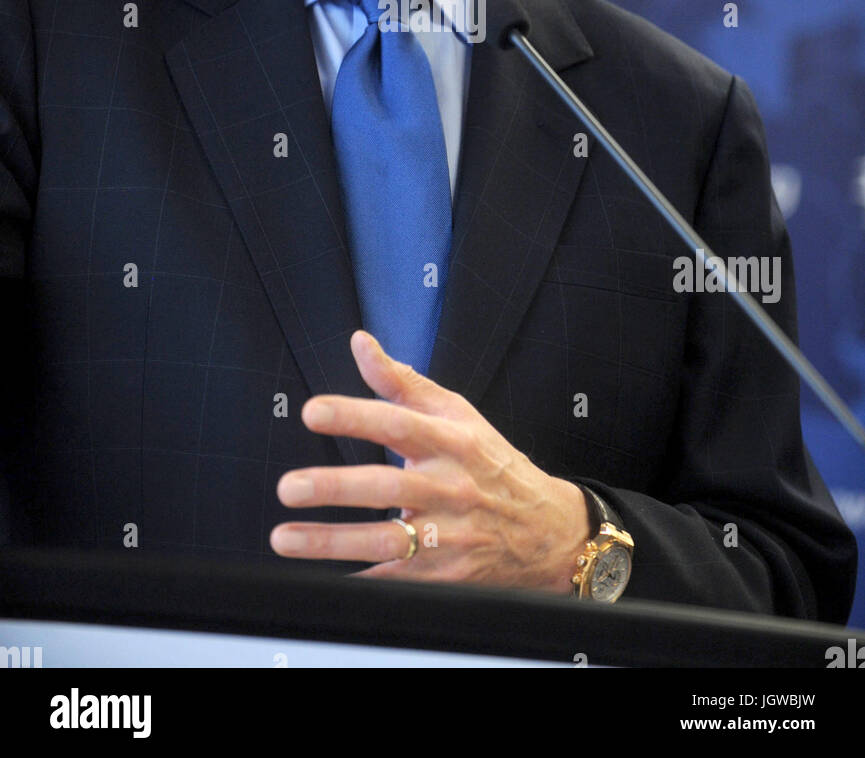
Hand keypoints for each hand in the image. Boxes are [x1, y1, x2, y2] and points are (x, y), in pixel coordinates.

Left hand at [270, 330, 590, 590]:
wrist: (547, 530)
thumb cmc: (492, 464)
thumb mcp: (457, 414)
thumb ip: (403, 382)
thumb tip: (360, 344)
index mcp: (451, 442)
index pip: (399, 423)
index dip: (355, 416)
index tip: (313, 412)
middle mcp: (450, 488)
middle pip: (387, 487)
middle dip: (334, 487)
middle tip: (289, 486)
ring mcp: (448, 536)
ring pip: (384, 540)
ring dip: (330, 542)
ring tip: (284, 537)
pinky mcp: (443, 575)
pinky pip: (394, 578)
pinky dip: (358, 579)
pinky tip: (320, 579)